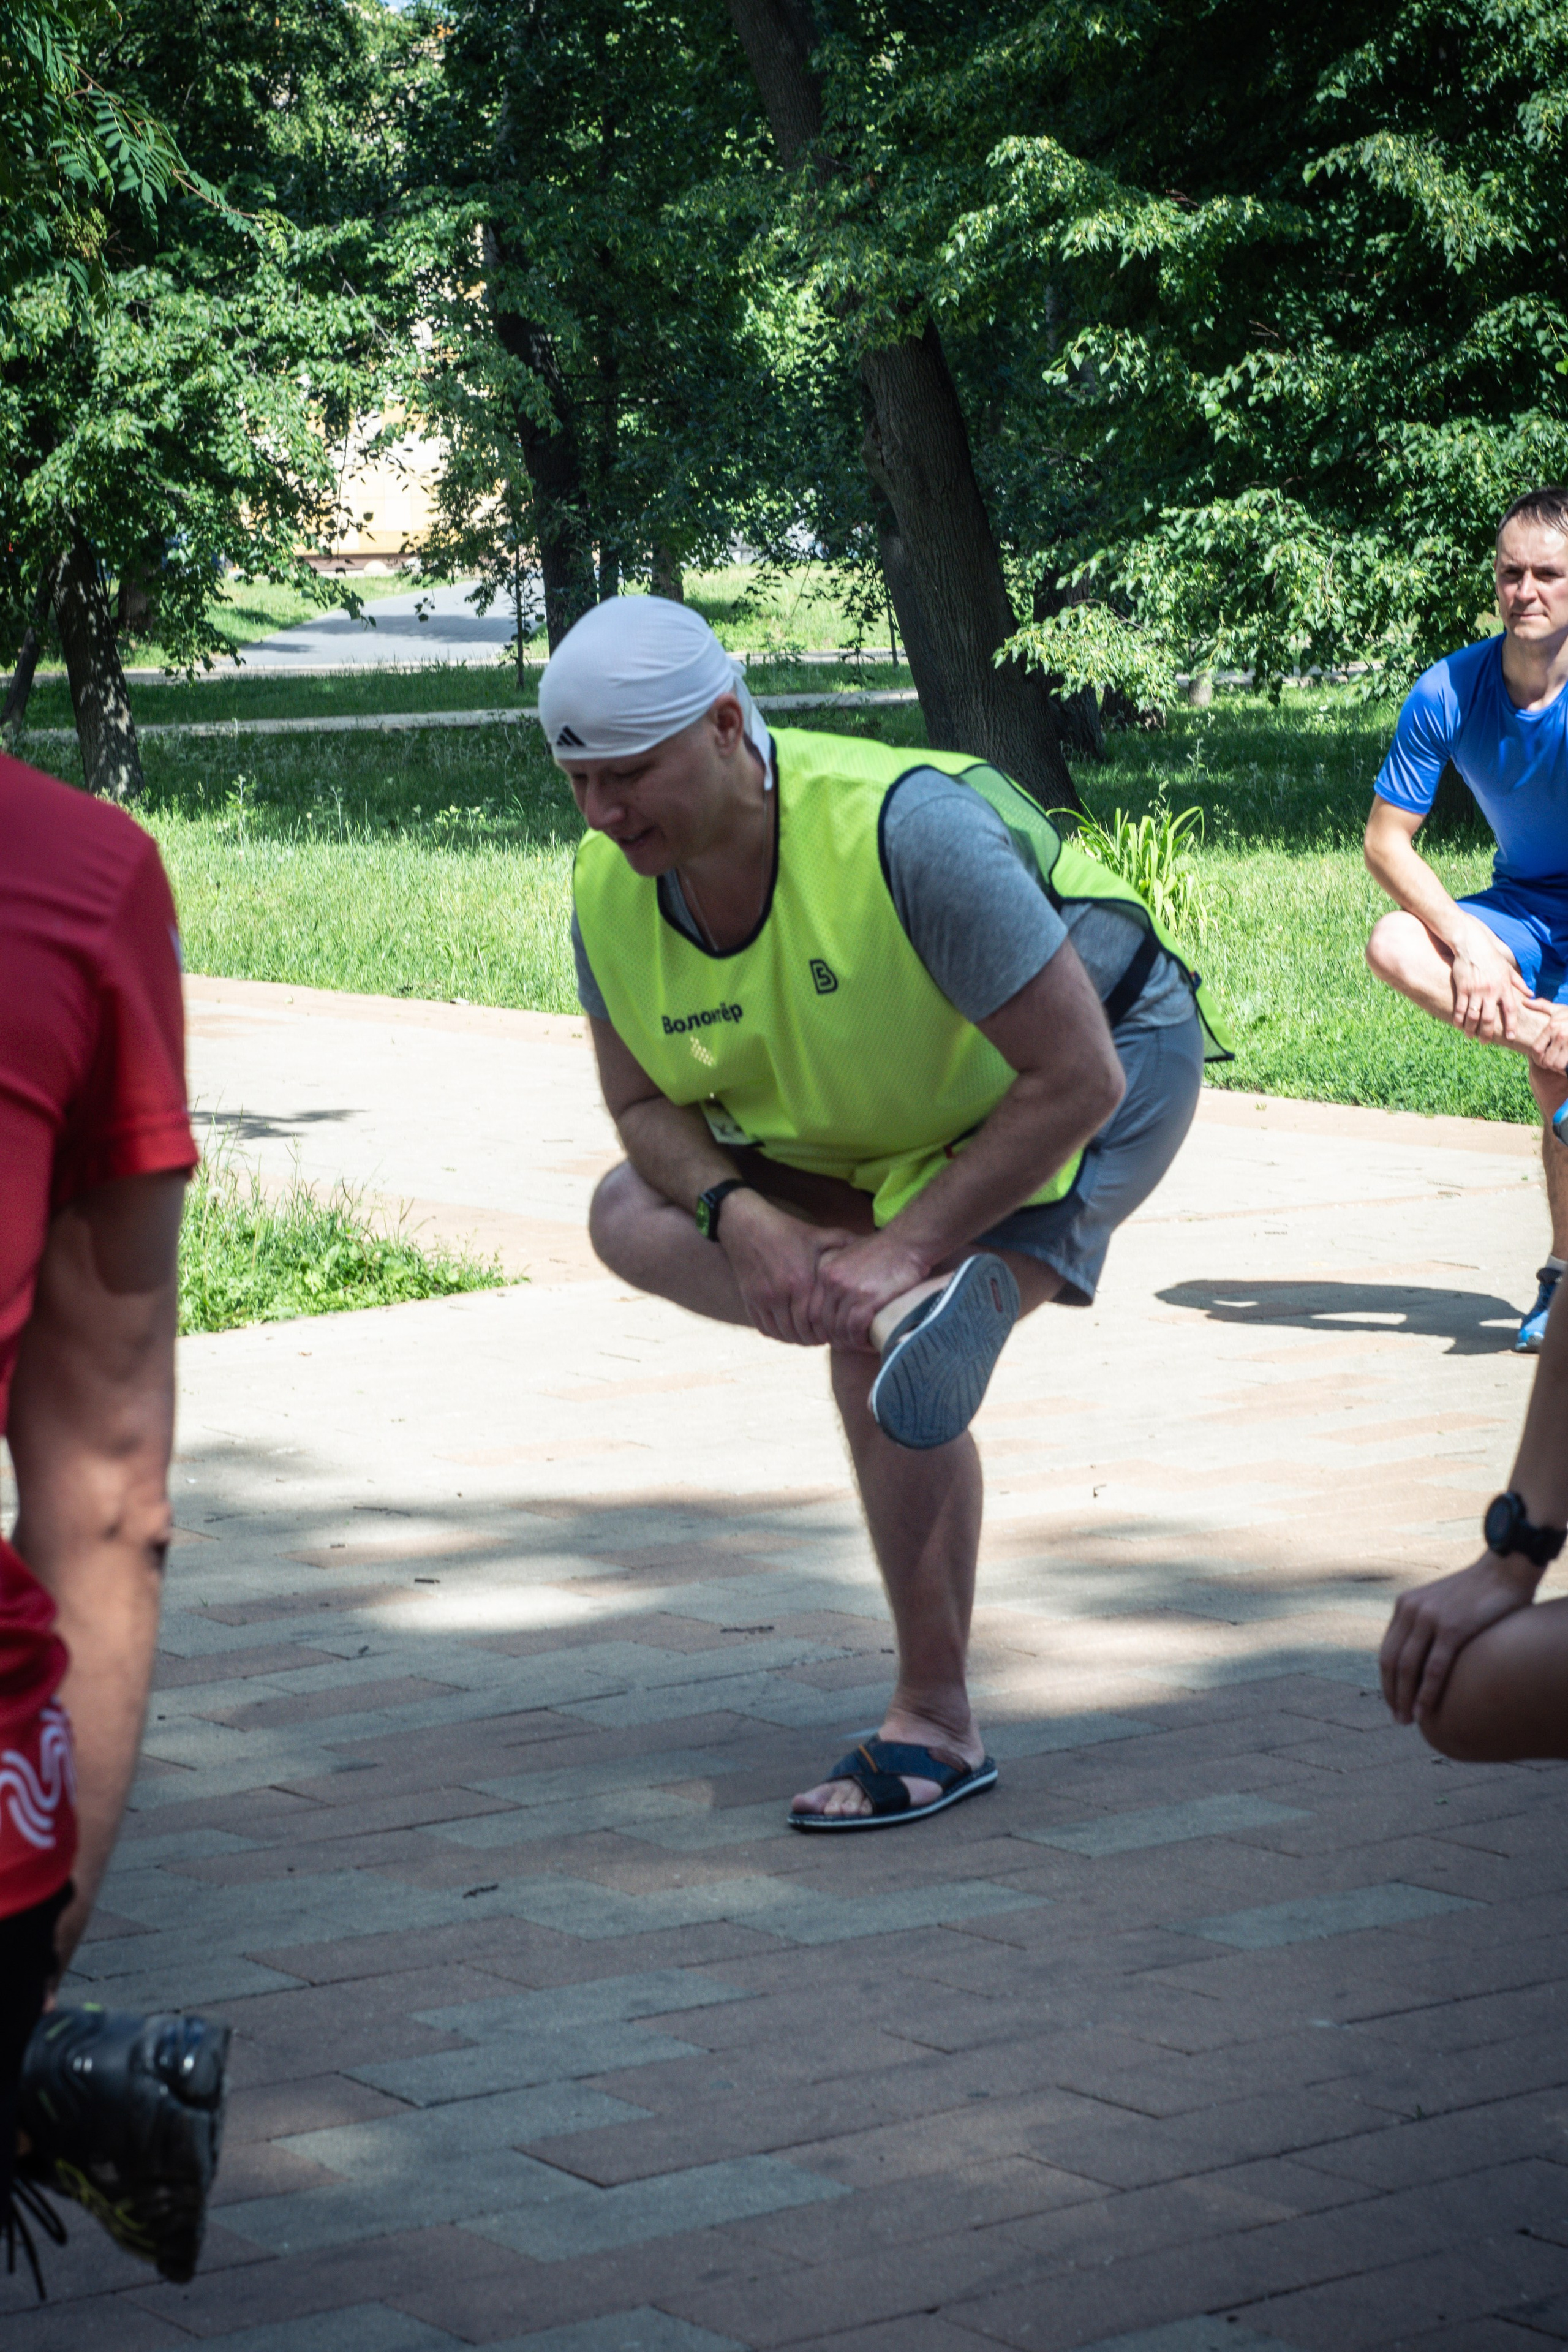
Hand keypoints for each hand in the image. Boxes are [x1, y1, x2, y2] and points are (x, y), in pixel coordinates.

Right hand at [718, 1191, 856, 1344]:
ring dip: (797, 1338)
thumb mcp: (819, 1234)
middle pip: (801, 1332)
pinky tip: (789, 1330)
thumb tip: (872, 1247)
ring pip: (783, 1333)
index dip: (829, 1331)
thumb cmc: (788, 1231)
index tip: (837, 1331)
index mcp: (802, 1280)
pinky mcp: (750, 1301)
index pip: (818, 1321)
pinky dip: (778, 1334)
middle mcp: (781, 1293)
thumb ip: (846, 1243)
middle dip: (815, 1338)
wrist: (747, 1226)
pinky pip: (765, 1329)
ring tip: (809, 1335)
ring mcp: (763, 1299)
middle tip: (825, 1337)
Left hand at [813, 1231, 933, 1353]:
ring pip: (840, 1329)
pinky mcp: (867, 1298)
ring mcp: (848, 1290)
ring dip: (851, 1343)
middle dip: (836, 1339)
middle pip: (824, 1323)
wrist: (908, 1242)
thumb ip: (840, 1277)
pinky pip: (856, 1329)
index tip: (836, 1336)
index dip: (823, 1329)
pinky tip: (871, 1343)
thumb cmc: (885, 1251)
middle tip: (850, 1345)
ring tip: (863, 1345)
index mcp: (826, 1272)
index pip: (814, 1310)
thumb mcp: (852, 1257)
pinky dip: (862, 1341)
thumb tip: (837, 1306)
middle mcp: (832, 1281)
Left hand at [1380, 1551, 1538, 1725]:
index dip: (1387, 1679)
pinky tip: (1426, 1712)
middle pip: (1391, 1662)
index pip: (1388, 1650)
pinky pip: (1434, 1669)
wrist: (1504, 1569)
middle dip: (1392, 1693)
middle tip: (1399, 1718)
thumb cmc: (1479, 1592)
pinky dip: (1427, 1694)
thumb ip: (1430, 1624)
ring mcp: (1430, 1618)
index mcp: (1405, 1605)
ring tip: (1409, 1720)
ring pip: (1408, 1668)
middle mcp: (1411, 1610)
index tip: (1393, 1700)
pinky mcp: (1452, 1628)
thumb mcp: (1442, 1603)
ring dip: (1405, 1698)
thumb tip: (1428, 1657)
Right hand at [1449, 918, 1529, 1041]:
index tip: (1510, 1037)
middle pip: (1489, 1018)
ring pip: (1473, 1016)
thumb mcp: (1508, 969)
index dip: (1510, 1025)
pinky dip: (1458, 1019)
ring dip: (1470, 1029)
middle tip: (1484, 1042)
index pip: (1509, 1010)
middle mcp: (1491, 991)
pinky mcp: (1462, 988)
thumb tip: (1531, 994)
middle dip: (1487, 1033)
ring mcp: (1475, 990)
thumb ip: (1519, 983)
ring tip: (1470, 1036)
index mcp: (1504, 987)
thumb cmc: (1491, 957)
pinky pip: (1459, 1008)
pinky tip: (1458, 1026)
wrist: (1472, 945)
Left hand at [1521, 995, 1567, 1074]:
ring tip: (1560, 1064)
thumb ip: (1541, 1006)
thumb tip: (1524, 1001)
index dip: (1537, 1058)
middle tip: (1551, 1064)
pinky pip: (1566, 1067)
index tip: (1540, 1060)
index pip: (1537, 1049)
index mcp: (1552, 1026)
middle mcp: (1561, 1035)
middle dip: (1548, 1065)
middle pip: (1546, 1060)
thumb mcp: (1559, 1009)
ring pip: (1557, 1065)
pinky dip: (1565, 1069)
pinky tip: (1566, 1065)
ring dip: (1557, 1068)